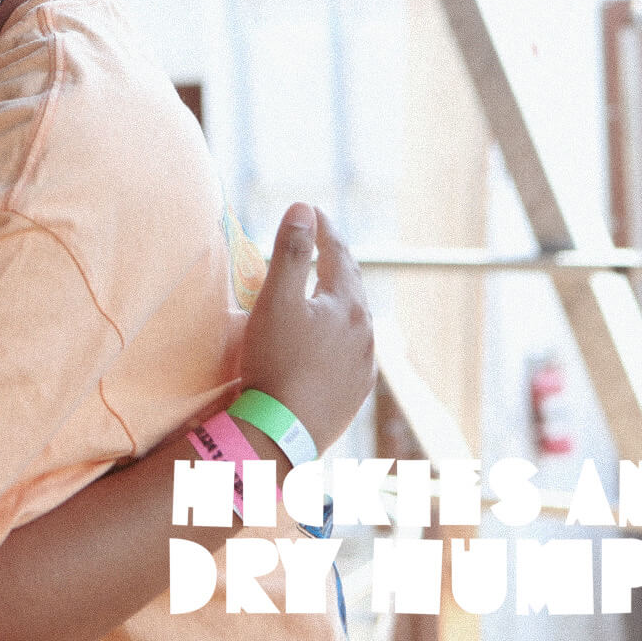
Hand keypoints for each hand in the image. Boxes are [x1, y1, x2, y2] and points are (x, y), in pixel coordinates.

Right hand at [239, 203, 373, 454]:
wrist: (283, 433)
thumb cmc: (275, 363)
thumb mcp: (275, 300)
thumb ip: (289, 251)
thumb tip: (303, 206)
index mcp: (348, 304)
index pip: (338, 253)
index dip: (323, 228)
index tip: (312, 209)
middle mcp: (366, 332)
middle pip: (351, 285)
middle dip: (335, 260)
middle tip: (320, 242)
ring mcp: (364, 365)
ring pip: (354, 319)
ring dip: (338, 298)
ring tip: (321, 288)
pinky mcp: (355, 392)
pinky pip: (352, 349)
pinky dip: (339, 332)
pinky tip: (327, 339)